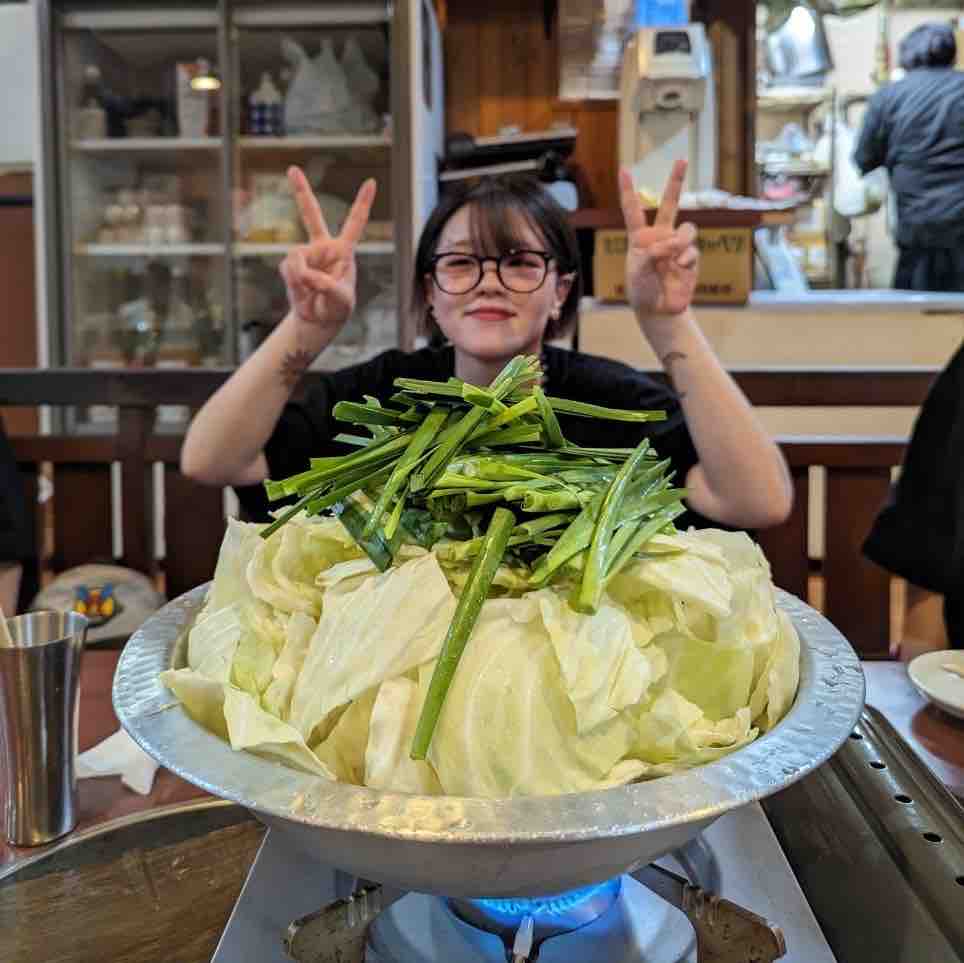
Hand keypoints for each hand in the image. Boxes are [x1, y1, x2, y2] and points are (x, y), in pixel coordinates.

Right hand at [280, 166, 376, 334]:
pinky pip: (289, 270)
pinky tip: (302, 291)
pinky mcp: (290, 265)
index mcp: (344, 251)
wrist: (318, 319)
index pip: (354, 223)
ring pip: (297, 258)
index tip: (371, 182)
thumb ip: (329, 287)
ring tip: (312, 290)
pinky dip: (295, 282)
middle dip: (300, 191)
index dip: (362, 203)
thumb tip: (310, 276)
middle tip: (292, 169)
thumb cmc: (337, 308)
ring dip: (303, 278)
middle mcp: (323, 248)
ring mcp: (305, 255)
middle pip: (311, 214)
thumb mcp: (341, 300)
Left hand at [619, 160, 698, 317]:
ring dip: (681, 241)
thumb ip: (650, 254)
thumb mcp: (637, 272)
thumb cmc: (642, 290)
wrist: (659, 309)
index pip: (633, 210)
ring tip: (673, 255)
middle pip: (669, 203)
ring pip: (687, 229)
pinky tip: (680, 269)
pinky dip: (685, 260)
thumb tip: (672, 243)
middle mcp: (660, 236)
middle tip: (682, 159)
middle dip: (676, 181)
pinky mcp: (691, 257)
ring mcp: (677, 245)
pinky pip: (692, 251)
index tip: (624, 169)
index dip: (628, 190)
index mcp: (640, 238)